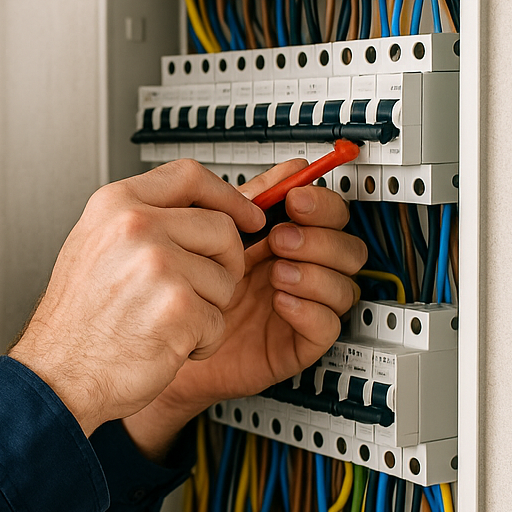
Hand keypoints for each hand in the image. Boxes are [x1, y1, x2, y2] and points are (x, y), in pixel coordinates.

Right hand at [9, 161, 263, 435]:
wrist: (57, 374)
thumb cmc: (76, 322)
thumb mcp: (96, 247)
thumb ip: (146, 221)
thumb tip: (208, 210)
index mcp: (115, 205)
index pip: (189, 176)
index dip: (227, 196)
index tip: (246, 214)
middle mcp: (136, 227)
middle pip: (221, 229)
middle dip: (223, 265)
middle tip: (198, 291)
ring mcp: (158, 265)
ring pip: (225, 279)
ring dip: (208, 310)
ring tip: (165, 322)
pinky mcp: (178, 308)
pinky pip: (218, 321)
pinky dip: (201, 342)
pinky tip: (166, 343)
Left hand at [123, 160, 367, 459]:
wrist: (162, 337)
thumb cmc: (186, 288)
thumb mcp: (217, 236)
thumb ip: (253, 199)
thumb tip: (291, 167)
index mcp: (288, 240)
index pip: (331, 216)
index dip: (322, 204)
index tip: (296, 198)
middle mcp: (301, 272)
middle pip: (349, 248)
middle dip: (320, 239)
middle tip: (281, 239)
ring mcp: (302, 307)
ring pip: (345, 286)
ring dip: (315, 273)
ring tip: (278, 271)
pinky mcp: (296, 343)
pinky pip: (328, 327)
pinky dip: (309, 310)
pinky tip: (281, 300)